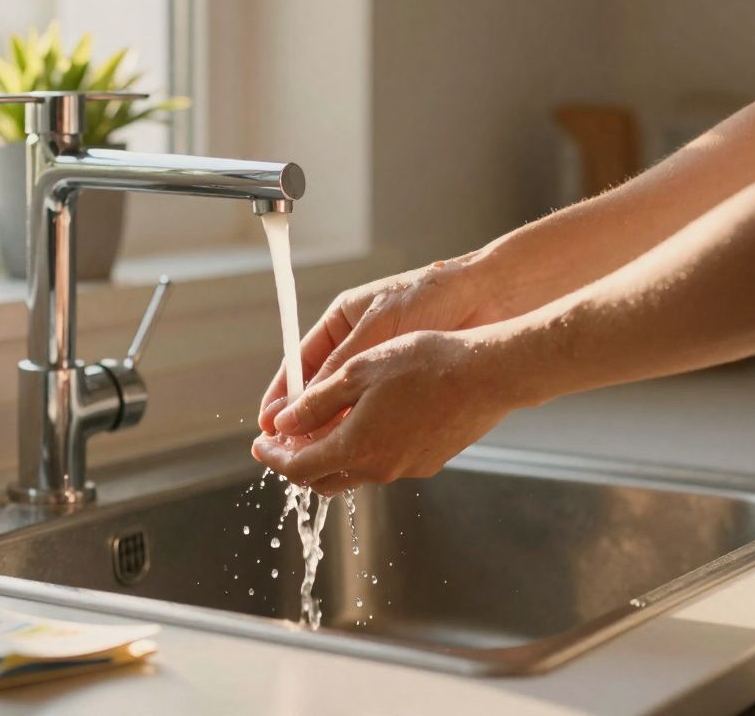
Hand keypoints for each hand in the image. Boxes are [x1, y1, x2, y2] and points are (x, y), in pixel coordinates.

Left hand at [251, 329, 532, 495]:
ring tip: (319, 431)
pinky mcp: (428, 462)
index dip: (273, 456)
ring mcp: (407, 468)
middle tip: (282, 442)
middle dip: (296, 463)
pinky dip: (361, 452)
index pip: (298, 467)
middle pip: (322, 479)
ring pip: (353, 473)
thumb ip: (315, 403)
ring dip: (329, 458)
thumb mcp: (358, 372)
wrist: (488, 375)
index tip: (259, 444)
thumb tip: (282, 424)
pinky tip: (363, 425)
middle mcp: (379, 469)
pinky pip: (383, 464)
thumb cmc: (424, 364)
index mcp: (355, 447)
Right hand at [258, 255, 504, 433]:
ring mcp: (382, 369)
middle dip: (304, 423)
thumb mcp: (374, 332)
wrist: (486, 296)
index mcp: (339, 325)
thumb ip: (335, 372)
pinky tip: (357, 452)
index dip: (282, 398)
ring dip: (332, 433)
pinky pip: (376, 415)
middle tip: (287, 452)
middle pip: (320, 393)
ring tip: (317, 459)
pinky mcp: (408, 387)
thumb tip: (295, 409)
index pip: (300, 366)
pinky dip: (364, 433)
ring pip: (347, 409)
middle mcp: (356, 349)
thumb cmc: (429, 298)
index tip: (268, 427)